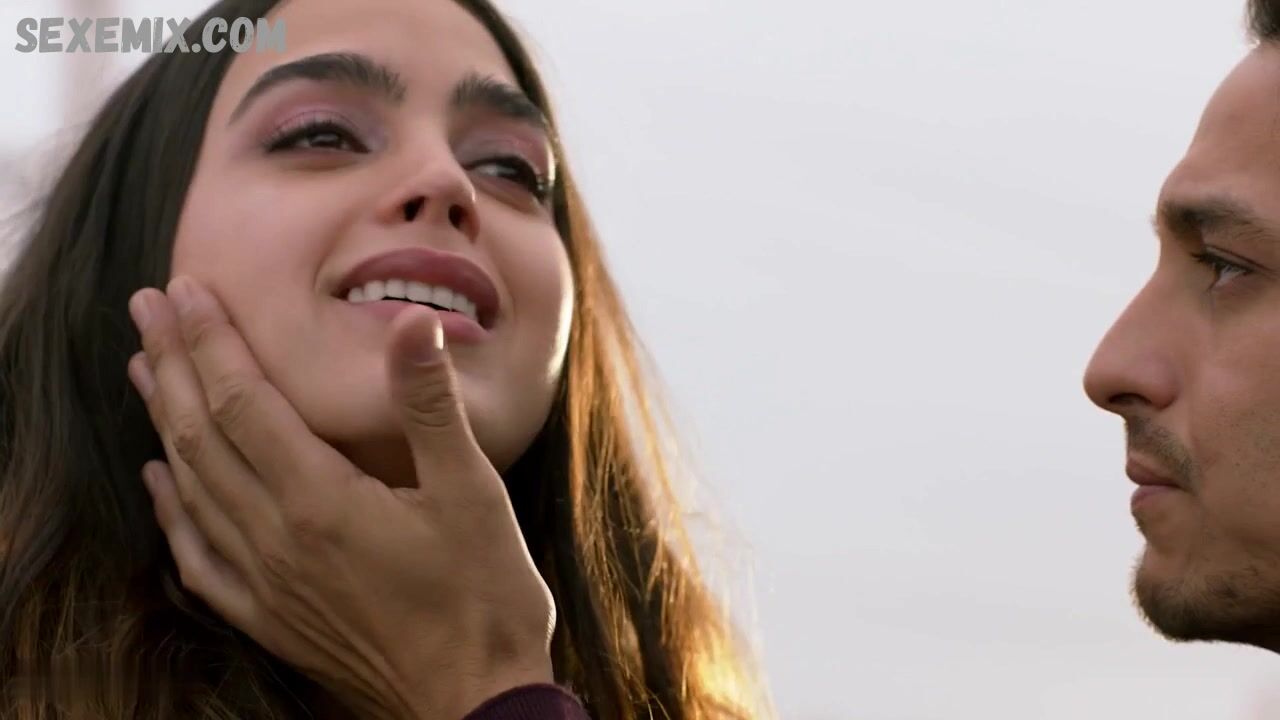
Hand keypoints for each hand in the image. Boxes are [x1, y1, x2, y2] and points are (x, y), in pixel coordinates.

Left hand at [126, 276, 554, 719]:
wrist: (475, 701)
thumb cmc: (483, 595)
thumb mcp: (471, 492)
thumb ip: (429, 405)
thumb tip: (414, 321)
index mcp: (320, 501)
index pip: (243, 402)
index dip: (210, 342)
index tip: (184, 291)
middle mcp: (276, 539)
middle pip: (201, 436)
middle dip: (171, 365)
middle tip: (145, 309)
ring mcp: (266, 583)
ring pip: (192, 489)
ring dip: (163, 423)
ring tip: (144, 371)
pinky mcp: (271, 616)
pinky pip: (198, 558)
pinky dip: (172, 511)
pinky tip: (160, 484)